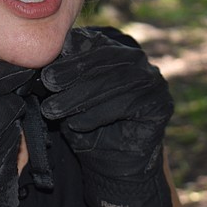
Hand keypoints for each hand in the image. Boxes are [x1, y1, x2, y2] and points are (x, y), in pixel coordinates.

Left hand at [40, 28, 173, 206]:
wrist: (110, 164)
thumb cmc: (86, 124)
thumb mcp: (68, 94)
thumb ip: (63, 73)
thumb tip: (45, 55)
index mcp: (114, 48)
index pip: (93, 41)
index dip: (70, 51)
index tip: (46, 65)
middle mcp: (136, 59)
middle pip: (103, 57)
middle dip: (73, 71)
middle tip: (48, 83)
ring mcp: (152, 79)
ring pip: (114, 80)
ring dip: (80, 96)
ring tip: (53, 110)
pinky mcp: (161, 103)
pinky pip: (128, 103)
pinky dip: (98, 114)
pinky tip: (77, 124)